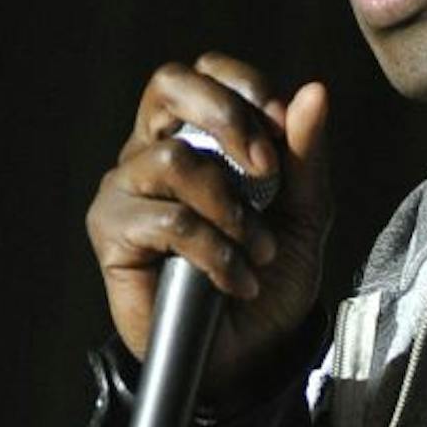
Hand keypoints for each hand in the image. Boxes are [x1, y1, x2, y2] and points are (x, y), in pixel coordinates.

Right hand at [87, 56, 332, 406]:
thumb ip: (306, 155)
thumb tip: (314, 91)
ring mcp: (127, 190)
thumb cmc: (269, 277)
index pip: (204, 72)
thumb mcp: (304, 213)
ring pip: (173, 158)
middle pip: (168, 84)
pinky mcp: (112, 233)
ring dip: (231, 209)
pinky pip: (169, 221)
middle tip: (265, 170)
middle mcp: (153, 151)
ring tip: (257, 251)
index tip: (283, 129)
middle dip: (226, 117)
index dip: (245, 89)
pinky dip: (217, 253)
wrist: (250, 353)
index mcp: (197, 135)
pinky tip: (237, 280)